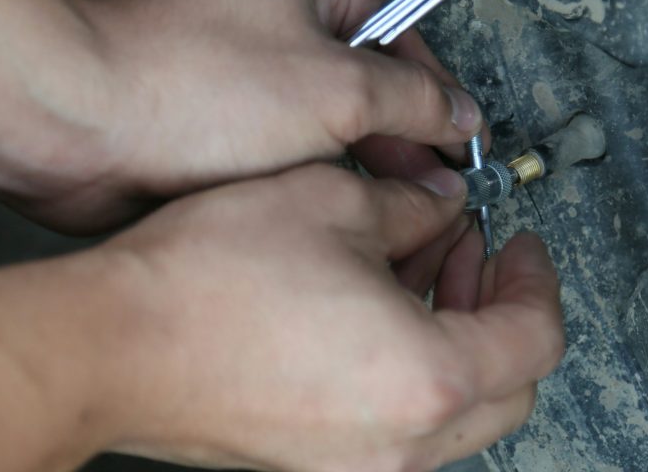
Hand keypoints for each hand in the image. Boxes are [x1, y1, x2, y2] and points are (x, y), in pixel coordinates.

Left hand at [0, 0, 484, 232]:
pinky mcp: (203, 108)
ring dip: (349, 155)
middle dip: (395, 132)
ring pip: (317, 112)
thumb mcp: (337, 90)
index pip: (395, 28)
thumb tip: (459, 114)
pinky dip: (302, 167)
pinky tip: (326, 199)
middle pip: (358, 73)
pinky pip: (275, 137)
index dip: (435, 89)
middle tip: (432, 179)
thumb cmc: (183, 85)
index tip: (462, 136)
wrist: (77, 131)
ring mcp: (228, 58)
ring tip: (387, 198)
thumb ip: (413, 101)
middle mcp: (259, 5)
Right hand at [93, 164, 563, 470]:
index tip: (519, 241)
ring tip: (421, 265)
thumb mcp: (335, 202)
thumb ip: (415, 207)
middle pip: (510, 387)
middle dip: (504, 310)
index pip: (536, 337)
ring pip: (458, 410)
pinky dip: (414, 367)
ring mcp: (362, 466)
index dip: (537, 277)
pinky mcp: (320, 465)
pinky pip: (402, 423)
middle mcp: (407, 443)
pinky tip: (378, 307)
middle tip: (477, 250)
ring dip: (459, 337)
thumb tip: (443, 210)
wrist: (110, 348)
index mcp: (430, 378)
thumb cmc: (209, 282)